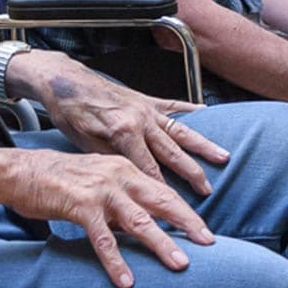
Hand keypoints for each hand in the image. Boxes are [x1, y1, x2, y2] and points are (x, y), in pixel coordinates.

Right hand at [0, 147, 213, 287]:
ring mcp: (101, 190)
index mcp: (125, 169)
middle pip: (162, 201)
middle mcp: (118, 176)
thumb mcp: (98, 182)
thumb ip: (121, 200)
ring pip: (140, 221)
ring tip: (179, 264)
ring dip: (161, 244)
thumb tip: (141, 225)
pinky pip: (104, 239)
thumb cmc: (58, 179)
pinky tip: (126, 280)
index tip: (203, 230)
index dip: (185, 211)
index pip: (163, 192)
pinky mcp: (82, 206)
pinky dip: (116, 261)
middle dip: (187, 224)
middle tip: (208, 243)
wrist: (22, 172)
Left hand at [21, 53, 227, 194]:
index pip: (148, 168)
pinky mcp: (145, 98)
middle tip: (208, 189)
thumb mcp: (85, 143)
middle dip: (191, 172)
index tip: (175, 206)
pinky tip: (206, 111)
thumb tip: (131, 183)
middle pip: (171, 151)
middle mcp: (140, 119)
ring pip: (180, 129)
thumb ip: (112, 161)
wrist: (64, 81)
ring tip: (223, 156)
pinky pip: (173, 105)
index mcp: (123, 132)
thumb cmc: (70, 112)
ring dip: (202, 144)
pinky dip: (190, 109)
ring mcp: (145, 107)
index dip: (161, 189)